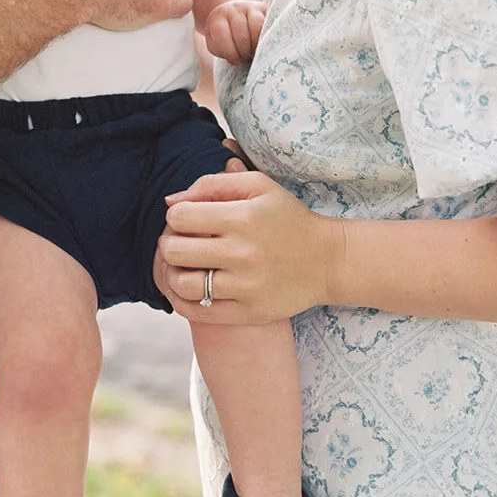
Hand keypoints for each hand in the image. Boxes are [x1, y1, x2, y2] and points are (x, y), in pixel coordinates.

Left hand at [156, 169, 343, 322]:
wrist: (327, 261)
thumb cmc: (287, 217)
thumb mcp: (258, 187)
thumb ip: (213, 183)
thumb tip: (171, 200)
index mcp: (243, 218)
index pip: (180, 217)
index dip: (175, 215)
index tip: (185, 219)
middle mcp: (243, 253)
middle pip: (175, 251)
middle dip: (169, 243)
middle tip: (179, 242)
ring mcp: (245, 287)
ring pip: (182, 284)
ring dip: (173, 273)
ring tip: (184, 266)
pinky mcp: (249, 313)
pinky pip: (199, 313)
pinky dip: (183, 301)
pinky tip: (188, 289)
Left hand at [202, 0, 266, 62]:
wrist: (233, 14)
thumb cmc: (224, 36)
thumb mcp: (216, 44)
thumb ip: (222, 51)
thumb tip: (236, 60)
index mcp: (217, 18)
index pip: (221, 35)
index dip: (229, 52)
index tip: (235, 61)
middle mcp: (233, 9)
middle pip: (241, 35)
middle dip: (244, 51)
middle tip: (246, 57)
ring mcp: (249, 6)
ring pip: (256, 28)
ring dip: (256, 45)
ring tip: (254, 51)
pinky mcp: (263, 8)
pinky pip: (267, 23)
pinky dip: (266, 36)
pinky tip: (263, 44)